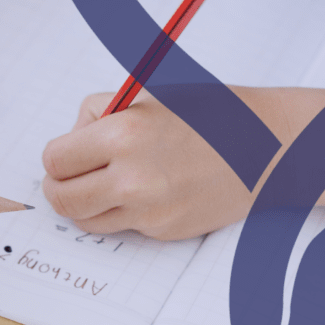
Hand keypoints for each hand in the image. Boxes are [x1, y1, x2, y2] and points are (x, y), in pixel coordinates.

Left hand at [41, 88, 324, 239]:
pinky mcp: (163, 231)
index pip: (55, 160)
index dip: (57, 156)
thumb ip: (100, 113)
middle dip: (60, 185)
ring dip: (85, 203)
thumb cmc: (210, 114)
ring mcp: (148, 211)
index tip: (67, 152)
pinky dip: (120, 212)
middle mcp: (133, 178)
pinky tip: (142, 190)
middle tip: (70, 175)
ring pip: (85, 220)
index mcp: (123, 134)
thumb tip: (71, 138)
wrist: (269, 148)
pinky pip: (120, 226)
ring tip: (103, 182)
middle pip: (62, 198)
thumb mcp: (147, 94)